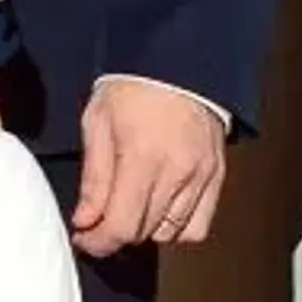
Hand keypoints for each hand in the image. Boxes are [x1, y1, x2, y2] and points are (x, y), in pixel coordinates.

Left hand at [70, 76, 228, 256]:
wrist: (178, 60)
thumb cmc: (133, 85)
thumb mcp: (97, 122)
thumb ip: (94, 178)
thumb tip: (86, 220)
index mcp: (143, 157)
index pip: (121, 225)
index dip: (98, 242)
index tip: (84, 237)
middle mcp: (177, 171)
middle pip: (145, 232)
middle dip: (116, 234)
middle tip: (98, 222)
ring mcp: (201, 176)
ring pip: (173, 233)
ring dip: (146, 230)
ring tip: (130, 209)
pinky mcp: (216, 176)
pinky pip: (199, 224)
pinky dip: (177, 227)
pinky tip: (159, 210)